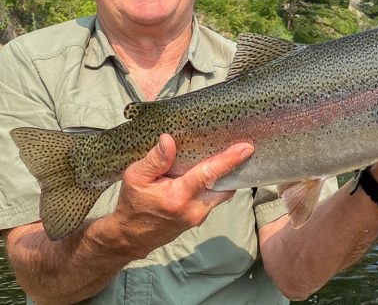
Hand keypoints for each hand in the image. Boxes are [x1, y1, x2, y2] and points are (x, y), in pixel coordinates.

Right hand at [108, 134, 253, 258]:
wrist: (130, 237)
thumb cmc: (132, 203)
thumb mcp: (135, 177)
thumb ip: (155, 160)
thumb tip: (169, 139)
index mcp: (178, 197)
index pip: (209, 175)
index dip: (229, 160)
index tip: (246, 148)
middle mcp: (194, 209)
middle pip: (224, 186)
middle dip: (234, 168)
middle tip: (240, 146)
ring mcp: (198, 217)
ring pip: (221, 193)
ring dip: (226, 177)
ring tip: (228, 156)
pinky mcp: (199, 219)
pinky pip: (214, 199)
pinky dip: (216, 185)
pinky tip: (211, 171)